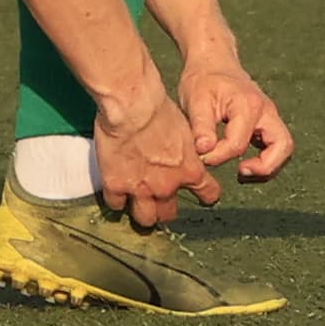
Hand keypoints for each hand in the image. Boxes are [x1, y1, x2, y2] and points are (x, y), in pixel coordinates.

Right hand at [93, 90, 219, 228]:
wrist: (133, 106)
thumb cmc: (159, 109)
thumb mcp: (186, 128)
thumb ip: (186, 149)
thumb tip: (185, 152)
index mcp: (189, 170)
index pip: (208, 193)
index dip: (206, 195)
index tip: (203, 193)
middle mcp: (166, 186)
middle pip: (169, 214)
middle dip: (165, 210)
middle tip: (160, 201)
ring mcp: (140, 189)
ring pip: (144, 218)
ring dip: (143, 213)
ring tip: (138, 204)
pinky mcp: (116, 185)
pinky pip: (116, 204)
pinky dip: (116, 199)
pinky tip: (117, 190)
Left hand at [176, 58, 295, 182]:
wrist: (212, 61)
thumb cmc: (203, 80)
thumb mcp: (195, 101)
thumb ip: (201, 128)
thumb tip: (204, 152)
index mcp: (248, 105)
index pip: (238, 144)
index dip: (218, 156)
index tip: (202, 155)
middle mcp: (266, 110)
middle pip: (283, 146)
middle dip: (265, 167)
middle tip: (240, 172)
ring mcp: (269, 115)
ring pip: (284, 147)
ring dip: (268, 165)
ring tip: (243, 171)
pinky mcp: (266, 121)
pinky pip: (276, 144)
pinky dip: (265, 158)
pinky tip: (244, 162)